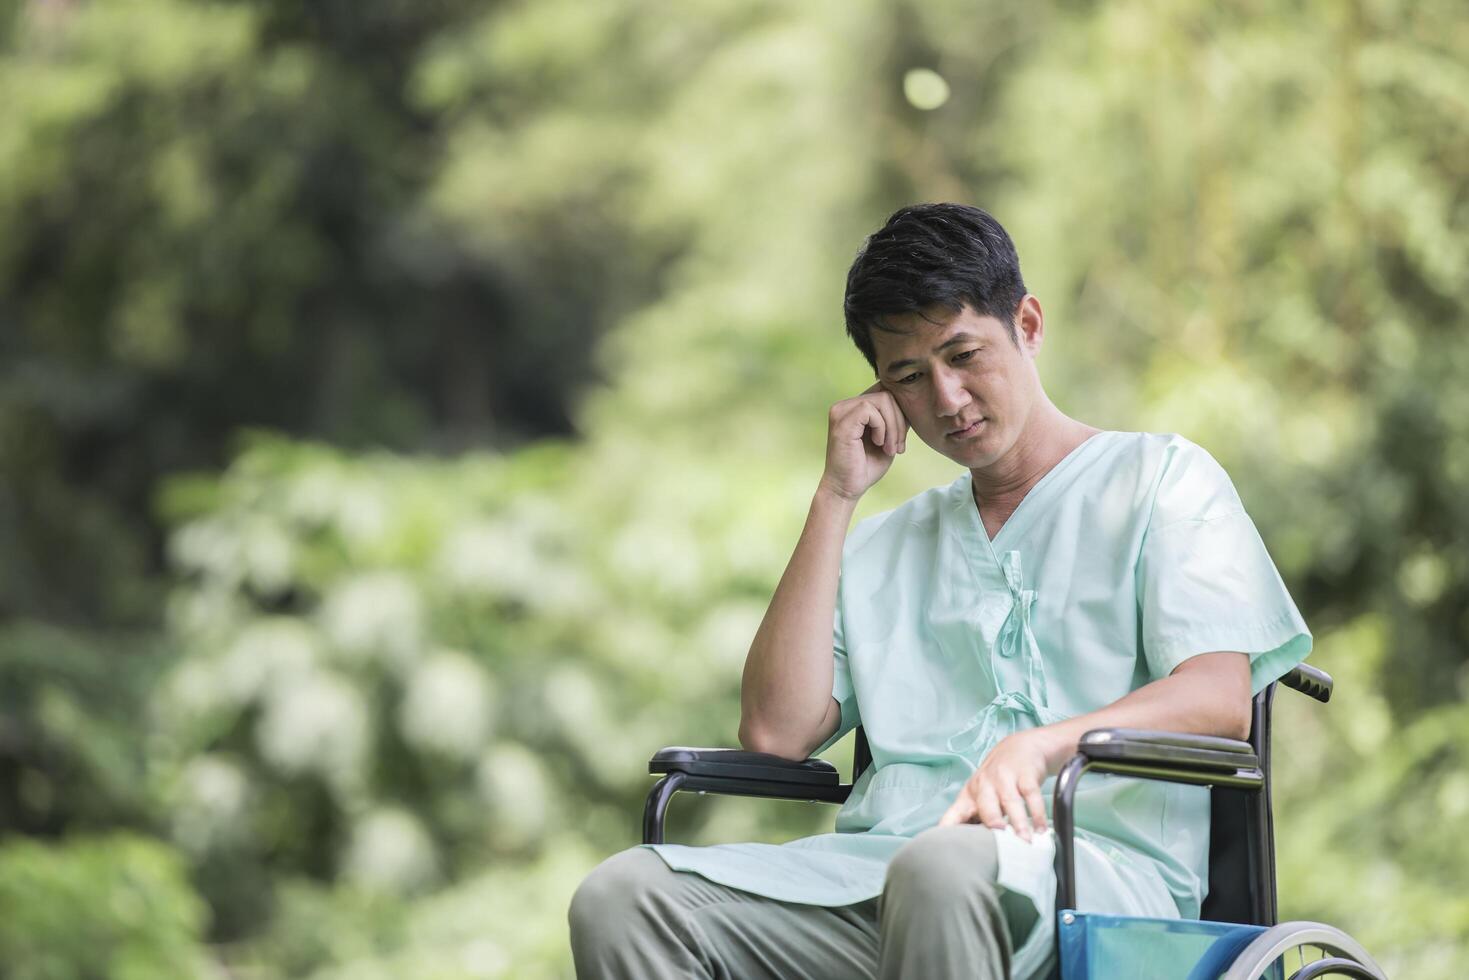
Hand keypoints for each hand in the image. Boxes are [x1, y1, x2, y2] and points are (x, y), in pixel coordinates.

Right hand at [818, 383, 909, 501]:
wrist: (846, 489)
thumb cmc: (865, 467)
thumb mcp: (887, 438)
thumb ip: (895, 419)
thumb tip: (911, 402)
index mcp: (854, 408)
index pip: (885, 392)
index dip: (899, 413)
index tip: (900, 440)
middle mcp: (845, 405)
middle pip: (887, 394)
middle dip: (899, 421)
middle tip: (898, 447)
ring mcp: (841, 411)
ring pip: (883, 400)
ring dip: (893, 426)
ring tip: (890, 448)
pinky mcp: (842, 421)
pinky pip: (871, 411)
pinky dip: (882, 427)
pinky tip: (879, 444)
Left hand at [938, 730, 1055, 840]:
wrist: (1022, 747)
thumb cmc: (998, 780)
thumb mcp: (983, 796)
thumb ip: (978, 820)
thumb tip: (975, 853)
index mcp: (970, 795)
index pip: (955, 814)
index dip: (951, 829)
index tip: (953, 848)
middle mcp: (985, 785)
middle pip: (985, 806)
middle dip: (991, 821)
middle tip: (999, 840)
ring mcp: (1005, 777)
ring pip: (1011, 801)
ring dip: (1018, 822)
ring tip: (1025, 841)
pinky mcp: (1025, 774)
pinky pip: (1031, 794)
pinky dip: (1037, 813)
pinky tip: (1041, 829)